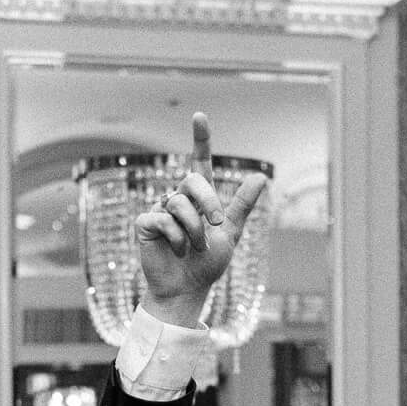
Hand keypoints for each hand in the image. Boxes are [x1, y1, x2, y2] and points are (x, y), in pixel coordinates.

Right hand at [132, 112, 268, 325]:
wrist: (187, 288)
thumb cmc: (208, 264)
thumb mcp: (230, 233)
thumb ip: (241, 205)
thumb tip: (261, 176)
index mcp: (200, 198)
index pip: (199, 162)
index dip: (200, 139)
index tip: (199, 116)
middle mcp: (179, 199)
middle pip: (193, 180)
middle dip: (209, 202)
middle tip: (216, 224)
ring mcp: (161, 210)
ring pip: (180, 203)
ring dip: (194, 230)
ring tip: (193, 247)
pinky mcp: (146, 223)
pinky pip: (164, 220)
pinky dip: (177, 238)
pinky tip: (177, 250)